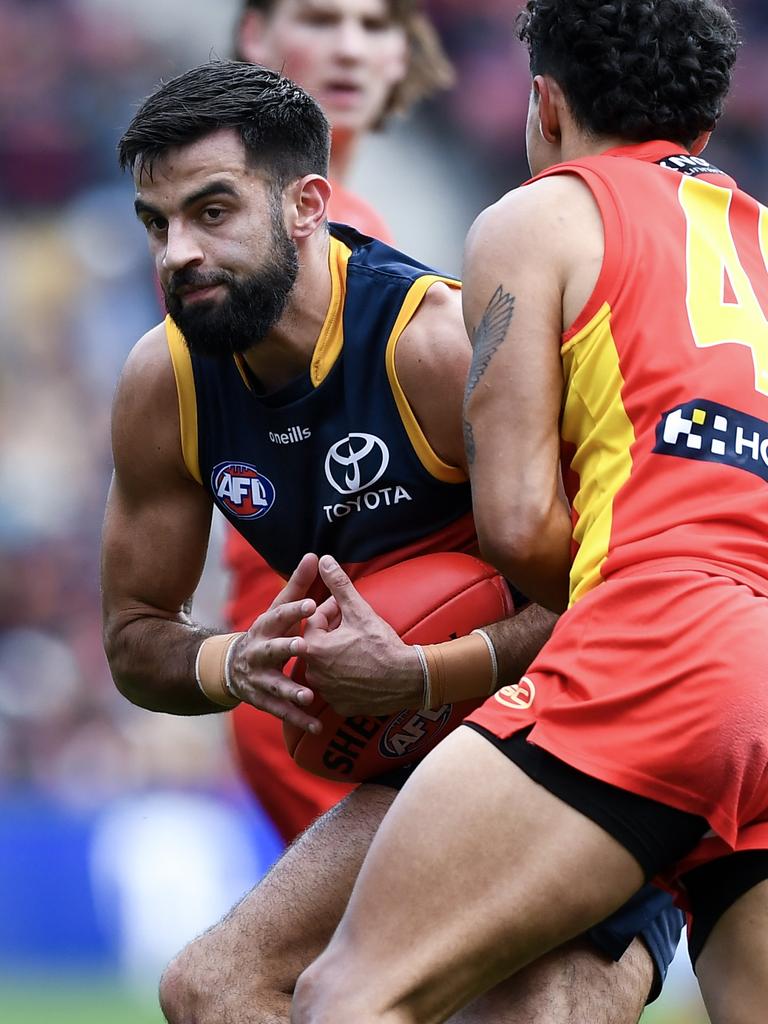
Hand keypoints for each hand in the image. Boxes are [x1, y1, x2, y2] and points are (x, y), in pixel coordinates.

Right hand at [227, 553, 321, 732]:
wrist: (230, 667)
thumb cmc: (267, 632)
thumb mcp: (278, 609)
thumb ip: (298, 585)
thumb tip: (314, 555)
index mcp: (264, 627)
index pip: (278, 616)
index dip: (294, 610)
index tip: (312, 604)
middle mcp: (258, 652)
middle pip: (271, 650)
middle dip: (285, 648)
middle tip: (303, 646)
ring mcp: (257, 678)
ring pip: (273, 685)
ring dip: (290, 691)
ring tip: (308, 696)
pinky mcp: (261, 700)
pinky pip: (280, 711)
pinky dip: (297, 719)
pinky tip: (316, 725)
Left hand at [292, 555, 422, 715]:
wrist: (407, 680)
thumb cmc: (382, 644)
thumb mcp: (359, 611)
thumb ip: (339, 585)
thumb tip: (325, 559)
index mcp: (313, 647)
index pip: (314, 620)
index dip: (333, 612)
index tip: (350, 612)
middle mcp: (313, 673)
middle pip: (318, 643)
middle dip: (333, 633)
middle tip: (356, 629)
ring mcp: (325, 692)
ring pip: (326, 665)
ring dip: (337, 655)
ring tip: (359, 648)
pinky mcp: (339, 705)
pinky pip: (336, 687)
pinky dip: (345, 677)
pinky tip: (362, 670)